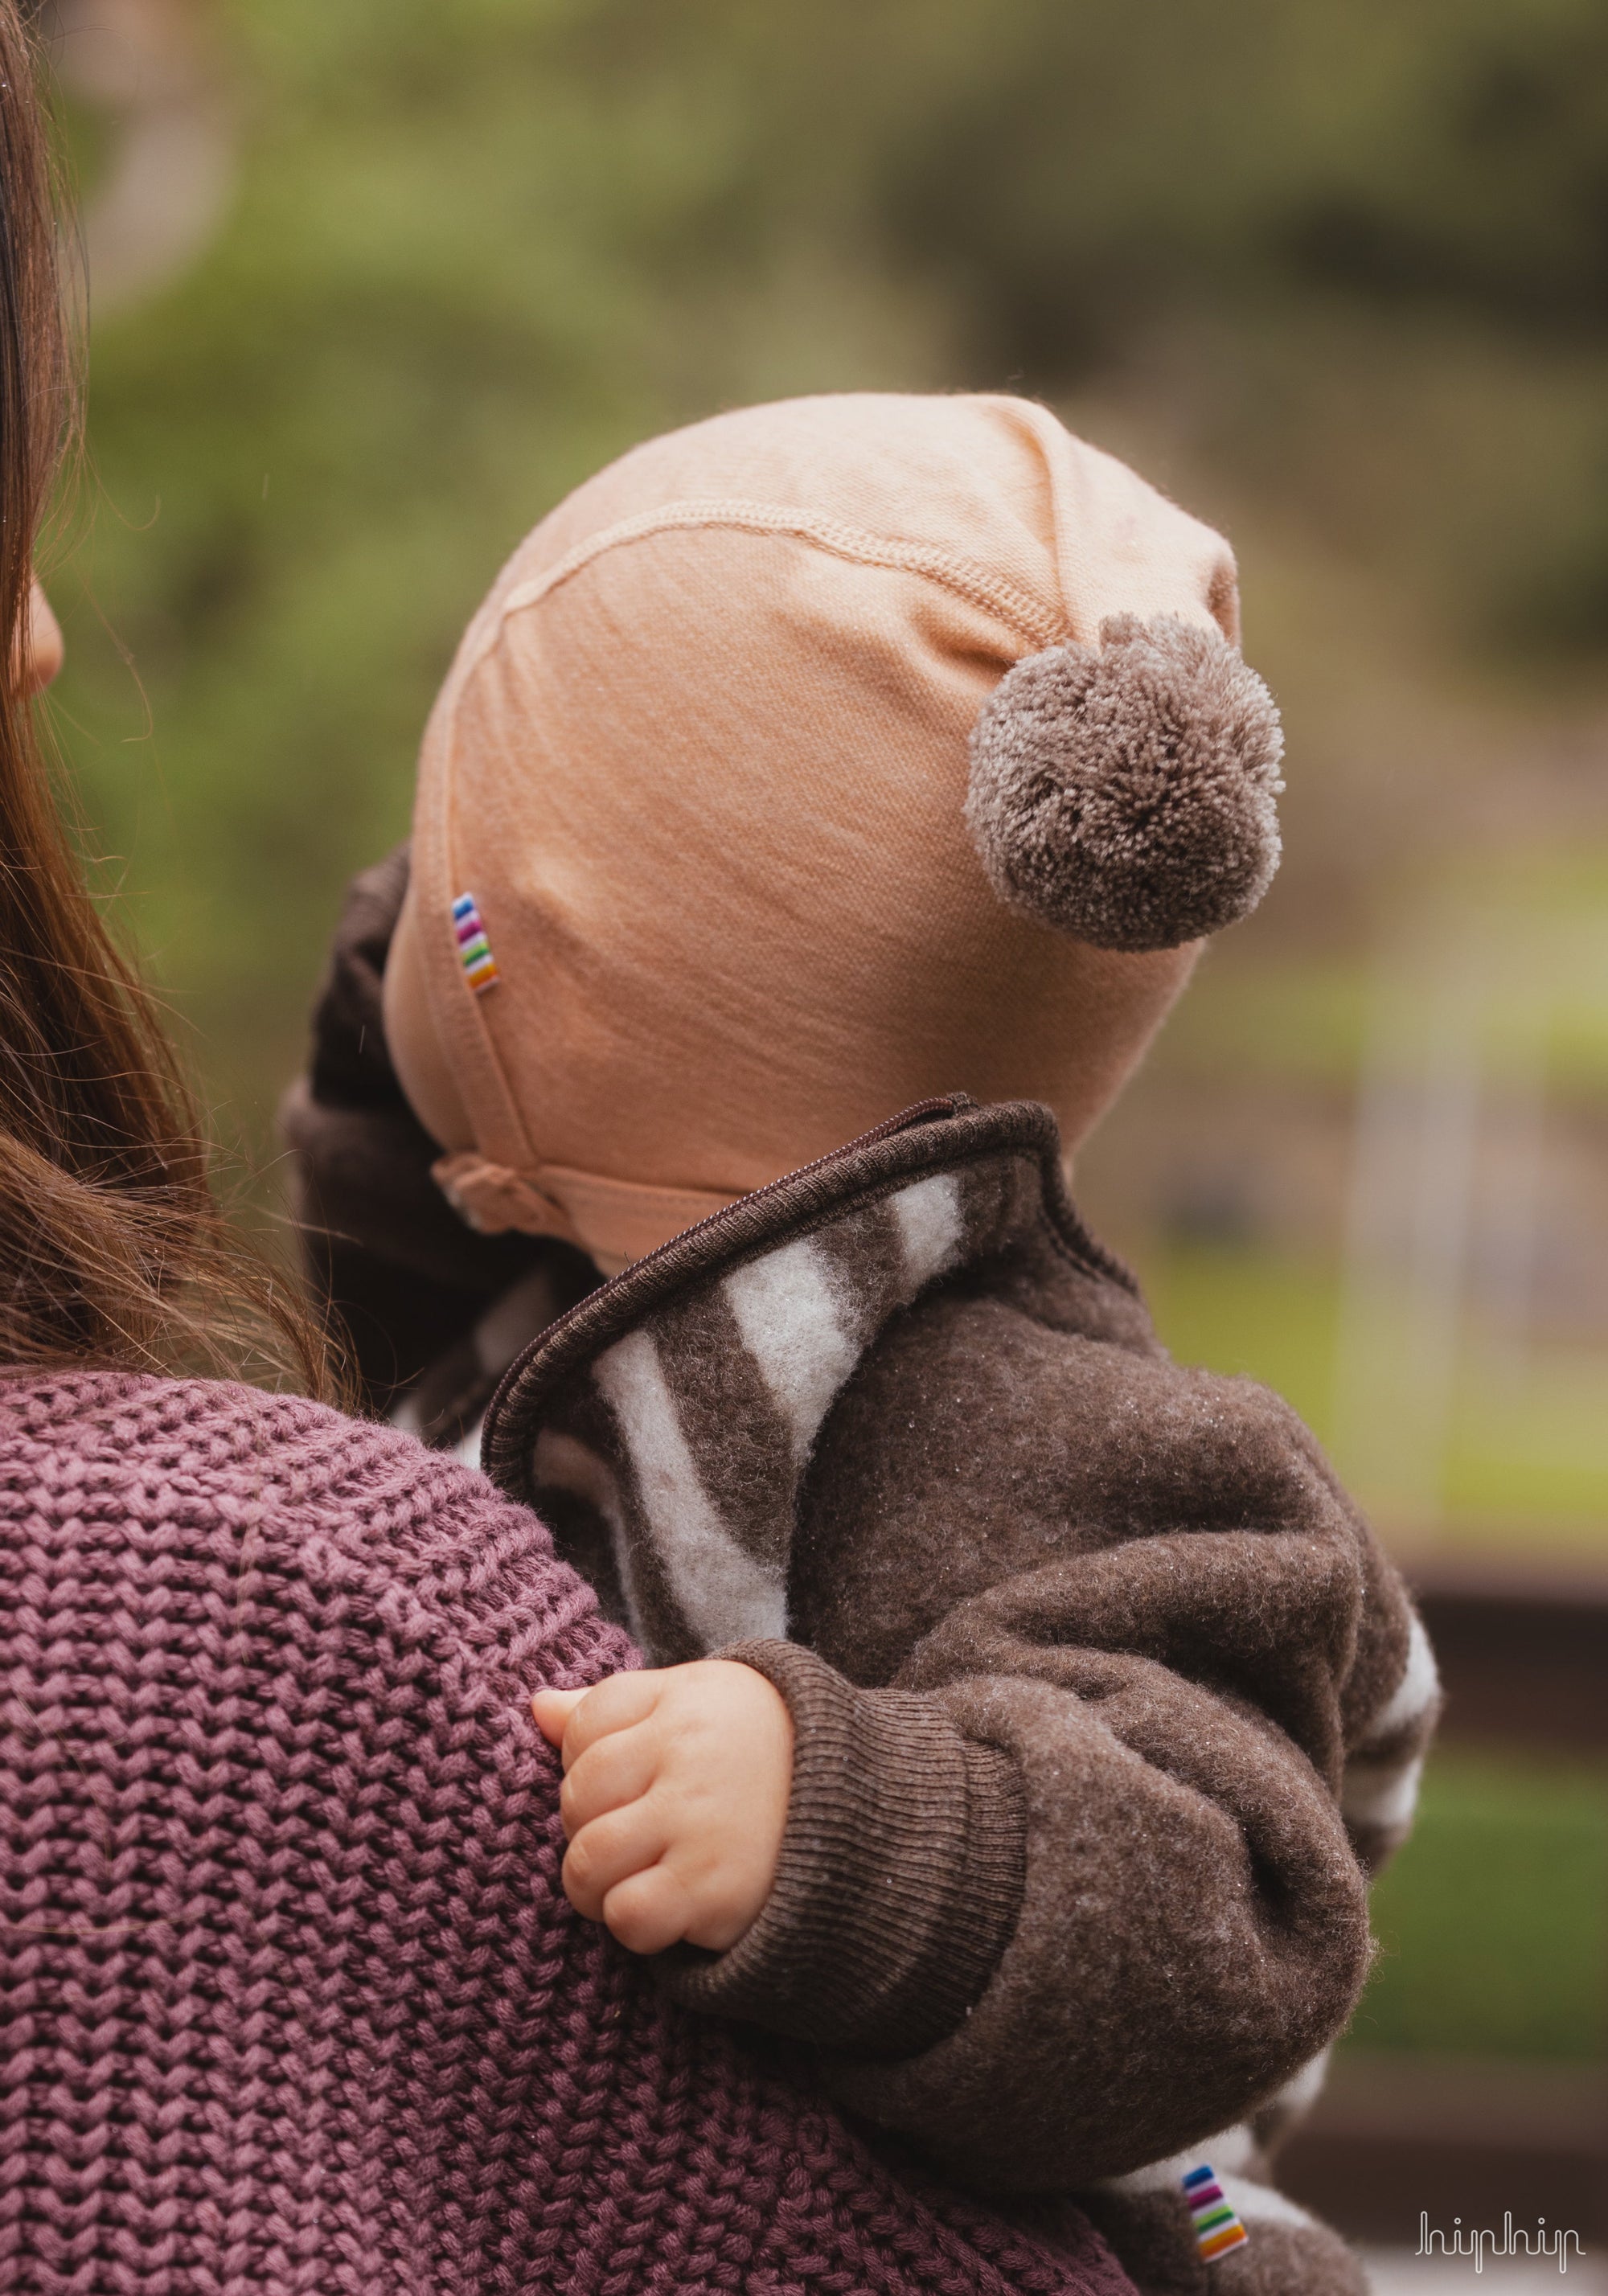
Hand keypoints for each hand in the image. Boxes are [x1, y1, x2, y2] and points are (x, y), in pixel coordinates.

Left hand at [531, 1660, 792, 1954]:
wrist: (866, 1817)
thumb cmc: (763, 1754)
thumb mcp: (698, 1706)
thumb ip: (617, 1706)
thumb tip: (536, 1707)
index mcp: (684, 1698)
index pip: (583, 1725)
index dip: (585, 1762)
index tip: (623, 1782)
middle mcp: (688, 1754)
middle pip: (577, 1795)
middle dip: (587, 1823)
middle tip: (628, 1835)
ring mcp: (699, 1822)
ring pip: (588, 1860)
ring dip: (597, 1882)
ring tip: (634, 1877)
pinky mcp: (712, 1890)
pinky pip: (627, 1915)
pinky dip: (633, 1922)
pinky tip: (665, 1908)